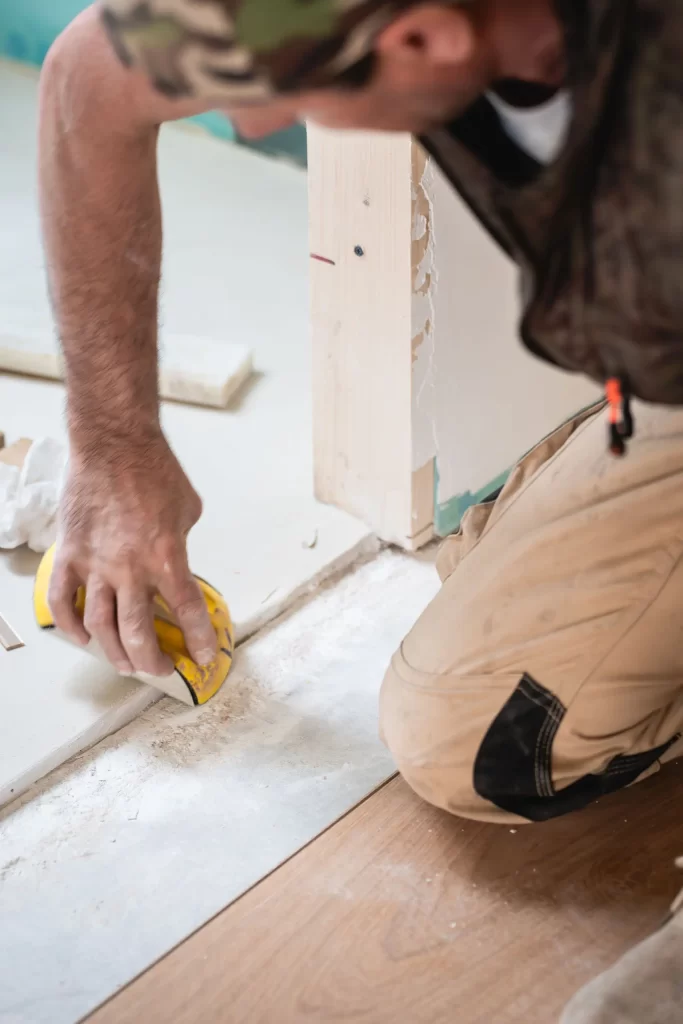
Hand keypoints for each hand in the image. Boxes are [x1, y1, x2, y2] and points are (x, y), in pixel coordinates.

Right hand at [49, 430, 216, 675]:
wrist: (113, 444)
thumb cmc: (153, 470)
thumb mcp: (188, 510)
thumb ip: (183, 543)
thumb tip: (178, 563)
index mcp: (167, 557)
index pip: (187, 613)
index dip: (198, 642)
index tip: (204, 658)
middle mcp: (130, 568)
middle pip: (139, 634)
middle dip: (153, 661)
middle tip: (162, 669)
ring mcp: (96, 564)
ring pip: (100, 628)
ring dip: (114, 653)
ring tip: (127, 663)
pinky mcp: (69, 555)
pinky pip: (63, 601)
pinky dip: (70, 625)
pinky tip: (82, 637)